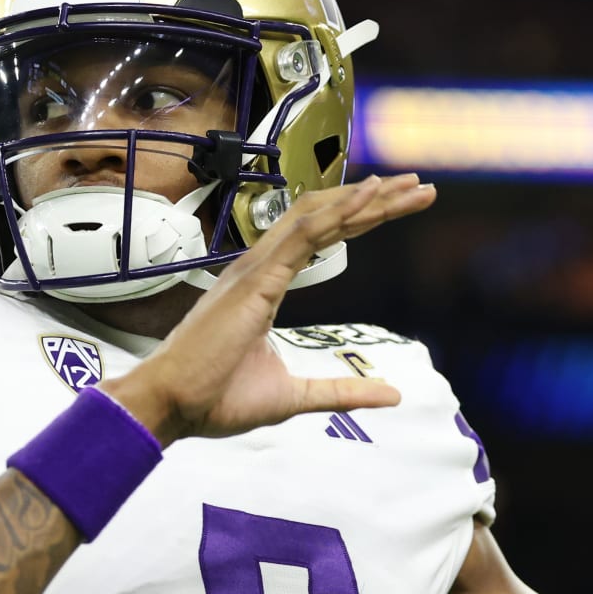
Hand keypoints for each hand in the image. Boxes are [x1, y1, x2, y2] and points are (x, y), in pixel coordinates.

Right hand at [101, 174, 435, 442]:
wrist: (173, 406)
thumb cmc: (216, 399)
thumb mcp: (295, 395)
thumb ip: (342, 391)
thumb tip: (391, 395)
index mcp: (264, 283)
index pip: (323, 237)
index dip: (362, 218)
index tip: (401, 206)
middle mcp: (260, 266)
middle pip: (326, 217)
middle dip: (375, 201)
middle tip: (418, 188)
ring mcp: (256, 268)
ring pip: (319, 216)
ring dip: (366, 199)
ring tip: (408, 186)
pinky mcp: (256, 280)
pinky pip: (303, 234)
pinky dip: (338, 212)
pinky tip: (371, 196)